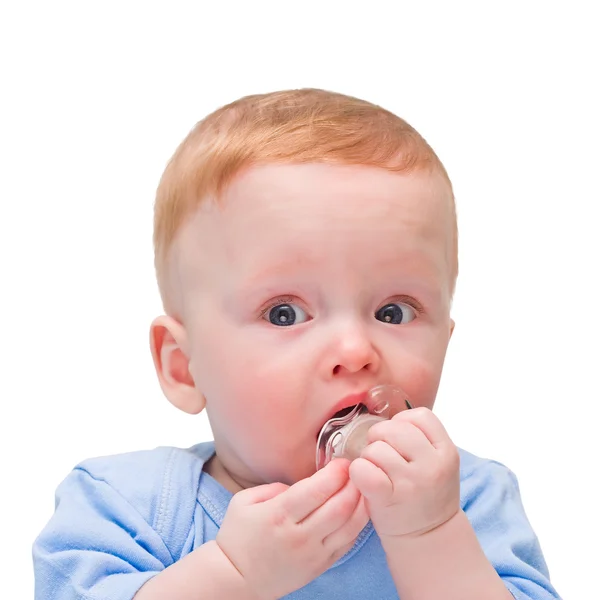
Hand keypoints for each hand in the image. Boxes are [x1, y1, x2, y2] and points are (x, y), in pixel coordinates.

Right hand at [215, 459, 368, 599]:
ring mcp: (312, 554)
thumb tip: (301, 484)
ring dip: (361, 503)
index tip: (342, 461)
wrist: (236, 579)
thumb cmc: (238, 536)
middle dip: (352, 484)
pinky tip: (360, 509)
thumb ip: (273, 486)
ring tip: (364, 486)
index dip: (334, 473)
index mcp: (278, 515)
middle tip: (358, 469)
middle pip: (338, 507)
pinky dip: (358, 524)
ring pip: (349, 526)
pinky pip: (348, 543)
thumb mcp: (244, 501)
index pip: (316, 490)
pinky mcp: (320, 566)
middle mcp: (299, 536)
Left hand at [349, 407, 459, 539]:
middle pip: (393, 428)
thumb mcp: (436, 462)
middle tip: (382, 455)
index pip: (419, 416)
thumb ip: (420, 438)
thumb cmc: (425, 494)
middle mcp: (433, 465)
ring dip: (368, 456)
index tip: (398, 439)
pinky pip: (363, 469)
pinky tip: (366, 479)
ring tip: (377, 470)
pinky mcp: (390, 498)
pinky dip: (358, 471)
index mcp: (447, 451)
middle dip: (380, 437)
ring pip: (376, 447)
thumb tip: (384, 416)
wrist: (428, 539)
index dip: (402, 423)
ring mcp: (412, 482)